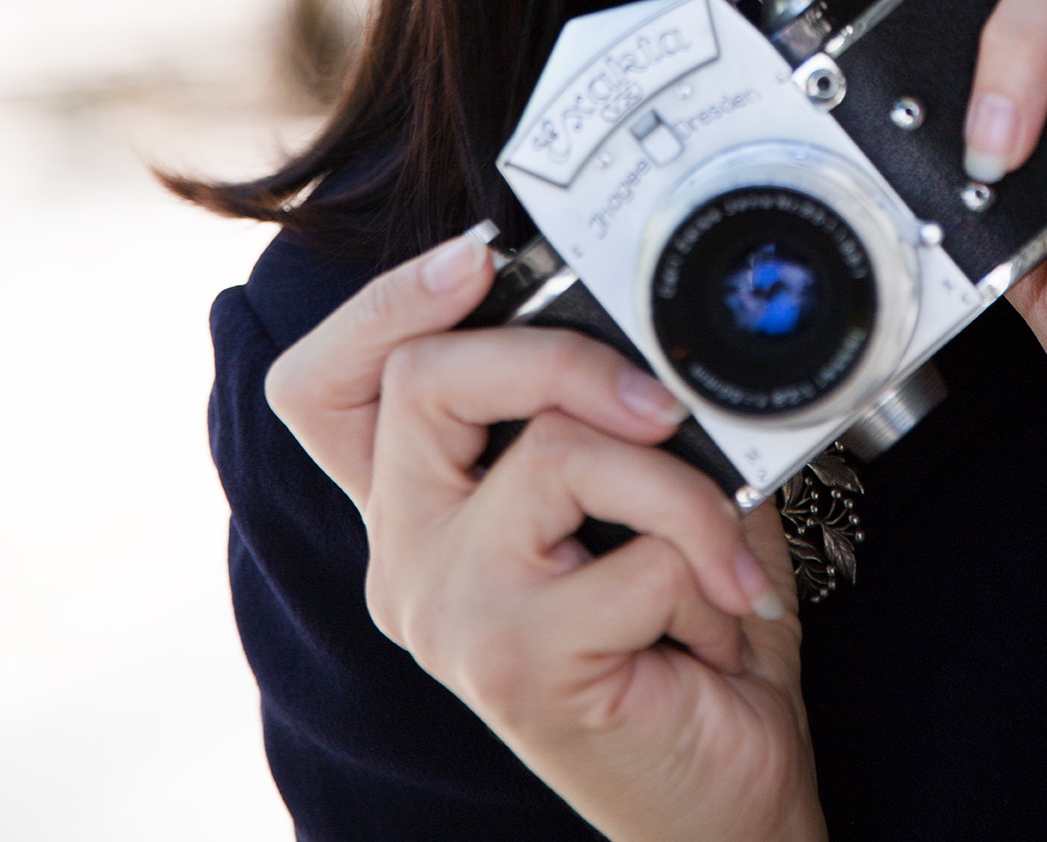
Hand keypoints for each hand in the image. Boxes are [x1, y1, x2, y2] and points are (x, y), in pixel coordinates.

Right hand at [266, 241, 825, 841]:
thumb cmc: (684, 637)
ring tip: (721, 540)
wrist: (724, 796)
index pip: (322, 388)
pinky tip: (718, 616)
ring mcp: (449, 611)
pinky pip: (635, 550)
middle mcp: (408, 555)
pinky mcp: (514, 662)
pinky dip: (710, 562)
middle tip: (658, 401)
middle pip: (423, 378)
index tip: (475, 259)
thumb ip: (616, 412)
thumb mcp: (643, 496)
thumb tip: (648, 329)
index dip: (380, 303)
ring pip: (552, 450)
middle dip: (560, 352)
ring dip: (678, 483)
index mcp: (424, 504)